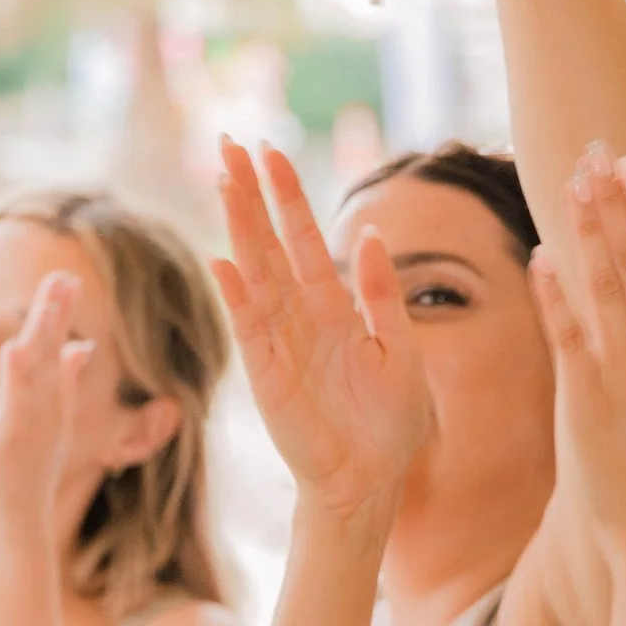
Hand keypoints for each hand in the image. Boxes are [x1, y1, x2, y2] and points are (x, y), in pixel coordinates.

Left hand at [0, 271, 90, 542]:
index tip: (66, 281)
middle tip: (66, 274)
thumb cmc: (20, 488)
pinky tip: (17, 347)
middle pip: (55, 351)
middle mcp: (49, 412)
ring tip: (53, 292)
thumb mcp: (41, 436)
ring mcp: (32, 424)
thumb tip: (73, 364)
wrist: (18, 534)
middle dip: (58, 310)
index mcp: (53, 409)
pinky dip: (19, 373)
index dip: (61, 318)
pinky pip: (17, 401)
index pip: (60, 355)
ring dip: (46, 328)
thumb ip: (55, 400)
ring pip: (40, 367)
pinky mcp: (11, 440)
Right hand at [212, 138, 432, 521]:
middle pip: (268, 243)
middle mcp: (299, 317)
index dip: (286, 196)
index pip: (303, 238)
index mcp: (334, 307)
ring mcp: (279, 343)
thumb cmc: (388, 423)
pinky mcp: (267, 376)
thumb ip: (384, 295)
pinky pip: (250, 329)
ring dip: (239, 229)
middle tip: (228, 145)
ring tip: (224, 182)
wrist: (369, 481)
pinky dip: (238, 297)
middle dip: (251, 194)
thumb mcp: (401, 350)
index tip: (270, 152)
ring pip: (254, 273)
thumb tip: (369, 234)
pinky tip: (223, 261)